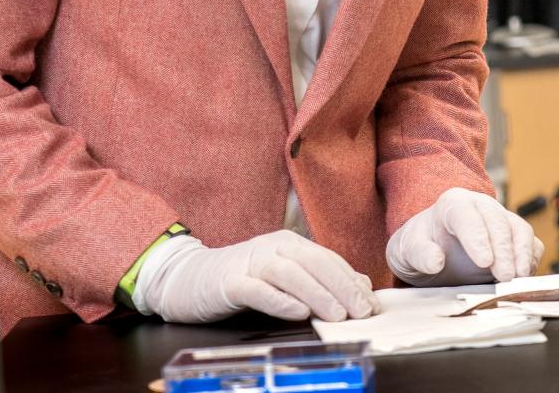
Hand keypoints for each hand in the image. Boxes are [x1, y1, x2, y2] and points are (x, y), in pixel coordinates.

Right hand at [135, 230, 378, 322]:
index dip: (352, 281)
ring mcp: (250, 262)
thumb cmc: (242, 279)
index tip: (371, 305)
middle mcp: (273, 247)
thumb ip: (316, 280)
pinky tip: (297, 313)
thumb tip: (357, 288)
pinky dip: (280, 300)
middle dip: (342, 288)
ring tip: (337, 315)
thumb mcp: (283, 276)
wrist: (187, 278)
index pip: (329, 260)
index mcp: (290, 244)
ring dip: (317, 294)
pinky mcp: (229, 282)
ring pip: (290, 274)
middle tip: (361, 311)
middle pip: (315, 263)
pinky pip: (258, 290)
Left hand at [386, 188, 542, 285]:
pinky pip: (531, 243)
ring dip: (521, 254)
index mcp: (452, 205)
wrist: (435, 251)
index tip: (484, 262)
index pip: (466, 215)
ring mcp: (500, 221)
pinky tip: (523, 278)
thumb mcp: (407, 251)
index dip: (477, 237)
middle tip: (504, 277)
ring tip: (517, 278)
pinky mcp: (514, 238)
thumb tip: (436, 260)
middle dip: (503, 250)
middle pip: (497, 221)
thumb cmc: (421, 247)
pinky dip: (531, 260)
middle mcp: (480, 207)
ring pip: (519, 229)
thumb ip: (419, 253)